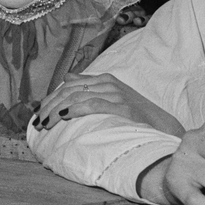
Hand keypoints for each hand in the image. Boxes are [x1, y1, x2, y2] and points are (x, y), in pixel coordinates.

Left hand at [34, 72, 184, 135]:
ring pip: (77, 96)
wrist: (166, 128)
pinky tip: (64, 116)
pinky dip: (75, 109)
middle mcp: (108, 83)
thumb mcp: (113, 97)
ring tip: (46, 124)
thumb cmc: (137, 116)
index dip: (50, 99)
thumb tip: (67, 76)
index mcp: (104, 80)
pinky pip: (93, 104)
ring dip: (57, 110)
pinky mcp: (123, 107)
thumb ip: (91, 86)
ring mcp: (116, 94)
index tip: (38, 113)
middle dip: (49, 106)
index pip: (68, 85)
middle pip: (68, 90)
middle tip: (38, 122)